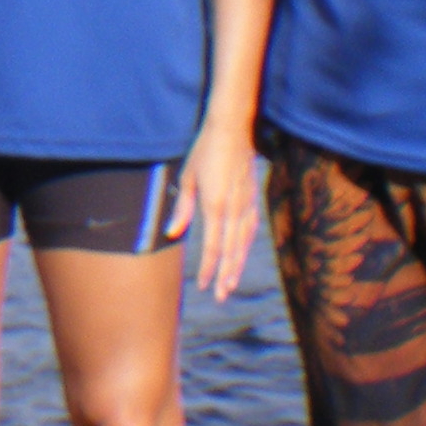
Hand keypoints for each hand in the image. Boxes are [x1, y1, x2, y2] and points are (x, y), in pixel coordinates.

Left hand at [170, 119, 260, 298]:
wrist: (232, 129)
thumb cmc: (204, 151)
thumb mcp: (187, 177)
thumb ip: (182, 208)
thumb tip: (172, 233)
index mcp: (215, 205)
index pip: (212, 246)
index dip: (207, 268)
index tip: (201, 285)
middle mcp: (234, 209)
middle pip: (230, 251)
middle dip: (224, 276)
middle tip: (219, 296)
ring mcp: (246, 205)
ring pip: (243, 243)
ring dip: (236, 265)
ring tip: (230, 284)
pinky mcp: (252, 199)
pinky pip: (251, 229)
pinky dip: (246, 247)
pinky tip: (241, 256)